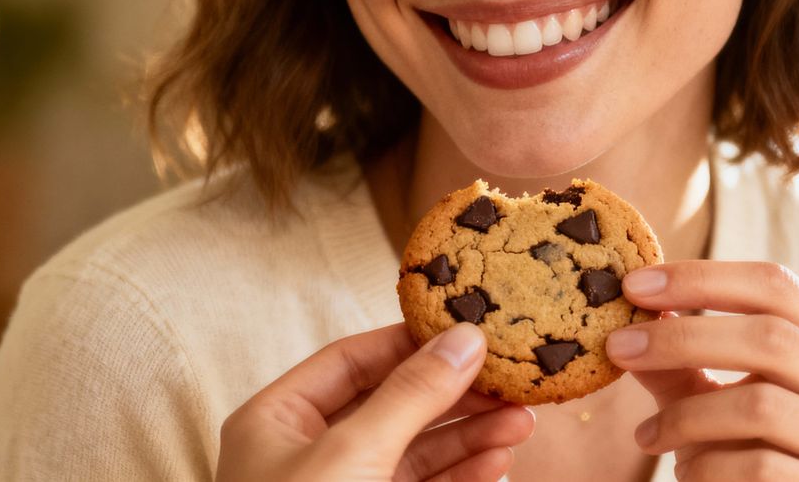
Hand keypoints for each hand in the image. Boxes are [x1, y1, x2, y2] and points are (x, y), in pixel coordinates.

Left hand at [218, 322, 534, 481]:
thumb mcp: (354, 455)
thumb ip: (411, 395)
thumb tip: (464, 338)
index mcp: (276, 421)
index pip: (351, 359)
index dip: (412, 342)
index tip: (471, 331)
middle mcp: (306, 455)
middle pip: (392, 404)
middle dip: (455, 395)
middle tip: (511, 381)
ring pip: (416, 452)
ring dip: (470, 437)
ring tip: (523, 422)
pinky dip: (463, 477)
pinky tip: (499, 463)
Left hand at [606, 261, 798, 480]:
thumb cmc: (747, 453)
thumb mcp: (712, 396)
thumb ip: (680, 356)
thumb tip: (630, 304)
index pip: (777, 286)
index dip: (702, 279)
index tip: (634, 286)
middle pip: (772, 337)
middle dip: (683, 338)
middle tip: (619, 346)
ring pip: (762, 405)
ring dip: (686, 415)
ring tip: (647, 435)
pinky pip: (760, 467)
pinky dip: (707, 465)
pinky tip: (686, 470)